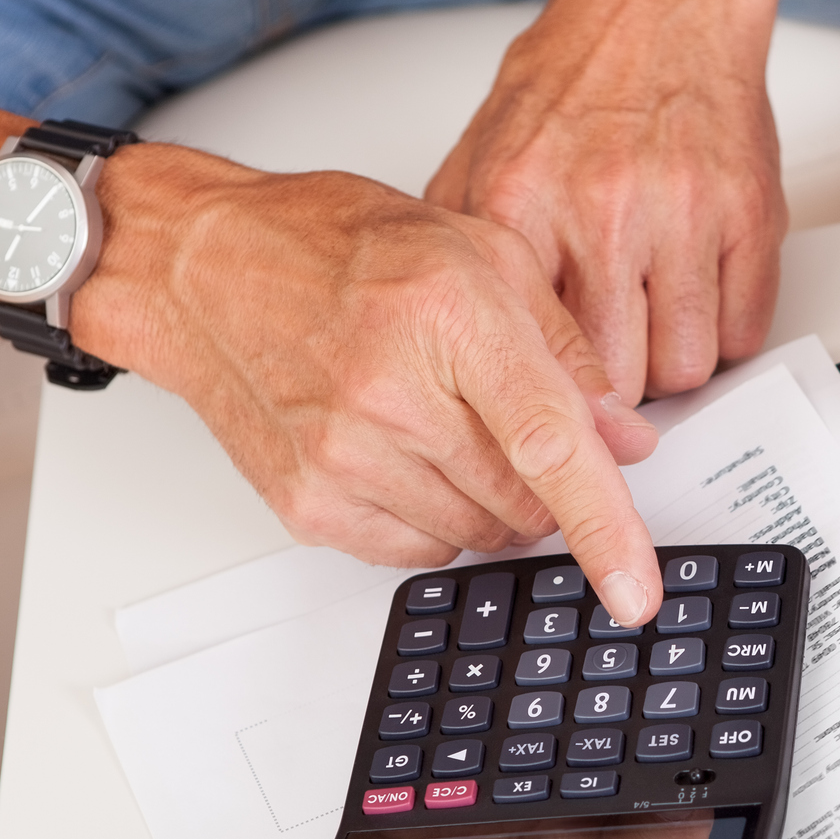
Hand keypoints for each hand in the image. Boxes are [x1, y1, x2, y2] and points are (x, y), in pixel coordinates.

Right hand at [71, 142, 666, 619]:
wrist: (203, 269)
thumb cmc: (335, 246)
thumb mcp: (481, 254)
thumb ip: (568, 351)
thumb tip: (626, 439)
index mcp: (448, 318)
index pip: (549, 444)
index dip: (606, 527)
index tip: (636, 592)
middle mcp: (390, 395)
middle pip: (523, 502)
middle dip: (543, 480)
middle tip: (504, 420)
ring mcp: (342, 459)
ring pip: (477, 535)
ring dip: (487, 499)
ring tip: (440, 423)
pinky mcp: (309, 505)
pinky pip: (416, 553)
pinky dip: (434, 519)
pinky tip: (404, 456)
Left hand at [427, 0, 810, 401]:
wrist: (657, 7)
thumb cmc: (577, 86)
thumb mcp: (482, 159)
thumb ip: (464, 251)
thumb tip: (447, 339)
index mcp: (521, 206)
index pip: (531, 357)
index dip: (547, 394)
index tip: (555, 407)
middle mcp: (601, 210)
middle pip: (617, 378)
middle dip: (617, 390)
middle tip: (612, 366)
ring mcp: (682, 213)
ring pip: (687, 364)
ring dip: (674, 360)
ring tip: (654, 325)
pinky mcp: (749, 215)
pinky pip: (745, 328)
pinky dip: (725, 330)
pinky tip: (698, 299)